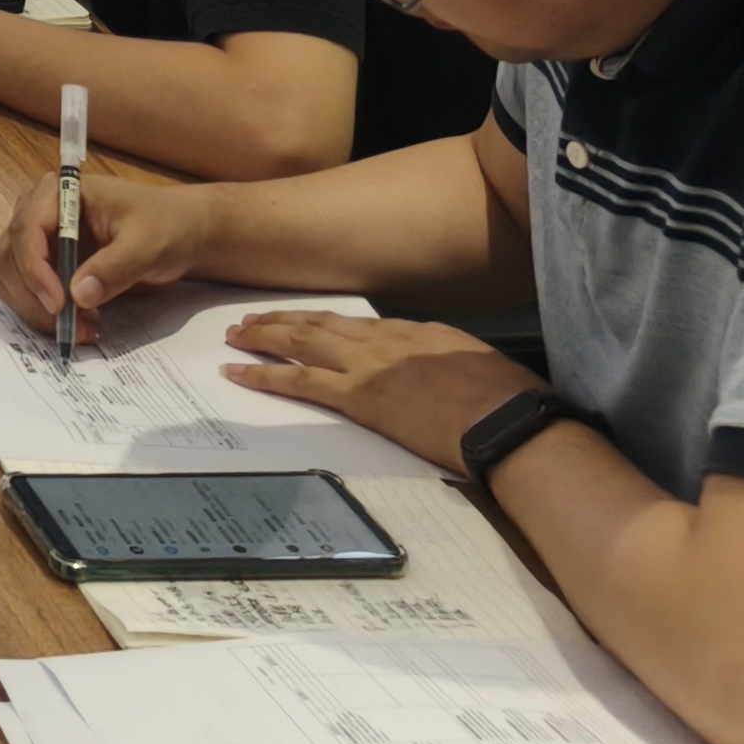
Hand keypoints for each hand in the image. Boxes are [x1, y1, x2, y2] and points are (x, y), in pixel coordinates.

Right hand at [0, 169, 216, 335]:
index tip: (59, 305)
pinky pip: (30, 293)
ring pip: (14, 280)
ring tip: (83, 327)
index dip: (34, 270)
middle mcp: (38, 212)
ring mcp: (41, 239)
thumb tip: (78, 295)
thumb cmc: (166, 225)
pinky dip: (46, 314)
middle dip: (35, 298)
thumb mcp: (147, 244)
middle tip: (72, 327)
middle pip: (12, 258)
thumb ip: (114, 268)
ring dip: (39, 311)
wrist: (182, 232)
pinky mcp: (48, 264)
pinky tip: (82, 321)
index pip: (26, 230)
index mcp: (58, 192)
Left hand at [219, 311, 543, 471]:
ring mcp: (367, 366)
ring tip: (235, 337)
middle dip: (281, 321)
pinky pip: (299, 382)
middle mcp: (383, 340)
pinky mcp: (359, 398)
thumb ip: (444, 359)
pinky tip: (239, 373)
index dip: (321, 322)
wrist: (507, 421)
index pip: (354, 324)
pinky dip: (264, 376)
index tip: (301, 322)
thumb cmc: (506, 400)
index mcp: (414, 332)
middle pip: (319, 324)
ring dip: (263, 338)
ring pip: (301, 343)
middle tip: (248, 321)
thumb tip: (434, 365)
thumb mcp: (474, 364)